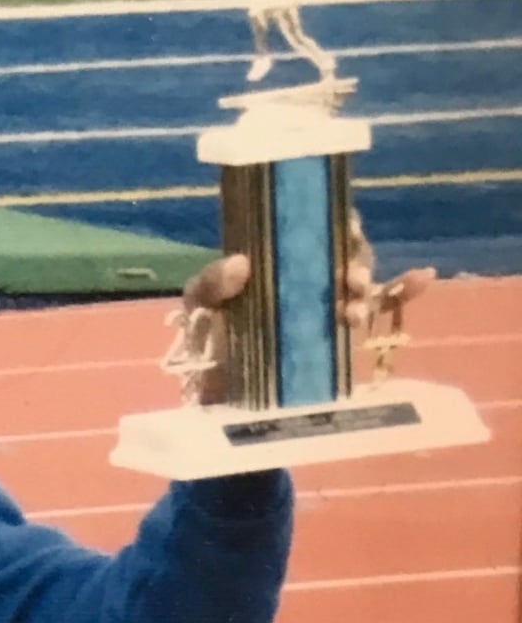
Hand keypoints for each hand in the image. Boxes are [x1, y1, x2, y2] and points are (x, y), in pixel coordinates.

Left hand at [177, 224, 434, 404]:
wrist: (219, 403)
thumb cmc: (207, 344)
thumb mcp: (200, 308)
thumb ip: (211, 284)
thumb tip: (241, 263)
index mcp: (277, 258)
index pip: (312, 227)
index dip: (333, 219)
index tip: (345, 224)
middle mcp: (308, 275)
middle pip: (345, 253)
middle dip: (356, 259)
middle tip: (349, 279)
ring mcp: (327, 305)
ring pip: (361, 283)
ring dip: (369, 288)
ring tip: (352, 310)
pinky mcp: (339, 337)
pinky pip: (381, 310)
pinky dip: (405, 291)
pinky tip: (423, 278)